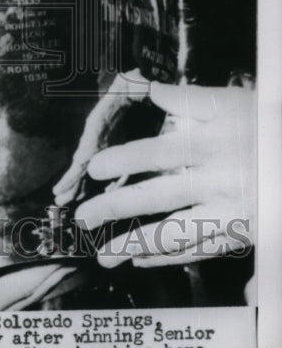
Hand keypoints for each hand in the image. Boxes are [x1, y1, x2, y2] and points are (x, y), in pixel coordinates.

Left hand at [53, 71, 255, 267]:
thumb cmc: (268, 126)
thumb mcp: (232, 104)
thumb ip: (189, 99)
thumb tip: (150, 89)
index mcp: (210, 146)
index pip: (156, 153)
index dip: (122, 161)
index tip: (92, 169)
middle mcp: (216, 183)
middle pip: (158, 198)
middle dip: (117, 208)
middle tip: (83, 218)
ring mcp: (229, 214)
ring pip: (177, 235)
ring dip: (137, 245)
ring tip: (104, 256)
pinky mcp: (243, 236)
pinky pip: (201, 252)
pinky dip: (170, 258)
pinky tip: (142, 259)